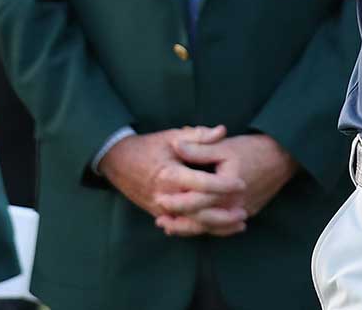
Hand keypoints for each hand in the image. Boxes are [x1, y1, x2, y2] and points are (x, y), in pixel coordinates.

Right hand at [102, 127, 247, 235]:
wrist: (117, 161)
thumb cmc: (147, 146)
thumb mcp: (172, 136)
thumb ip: (198, 136)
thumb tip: (222, 131)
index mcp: (169, 175)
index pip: (201, 184)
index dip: (223, 185)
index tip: (241, 183)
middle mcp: (164, 196)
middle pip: (198, 210)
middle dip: (222, 214)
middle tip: (245, 210)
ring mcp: (160, 209)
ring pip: (192, 224)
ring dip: (216, 226)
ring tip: (240, 224)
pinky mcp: (159, 215)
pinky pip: (183, 226)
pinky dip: (202, 229)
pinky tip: (220, 229)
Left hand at [158, 133, 299, 235]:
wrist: (283, 157)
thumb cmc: (252, 149)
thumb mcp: (223, 146)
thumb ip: (198, 148)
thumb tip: (175, 146)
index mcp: (226, 188)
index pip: (196, 201)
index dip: (176, 203)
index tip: (159, 201)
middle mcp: (234, 205)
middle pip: (202, 220)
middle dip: (180, 222)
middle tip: (160, 221)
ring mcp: (242, 212)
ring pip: (212, 228)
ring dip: (191, 229)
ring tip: (172, 227)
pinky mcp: (248, 214)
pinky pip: (224, 227)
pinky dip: (208, 228)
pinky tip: (196, 226)